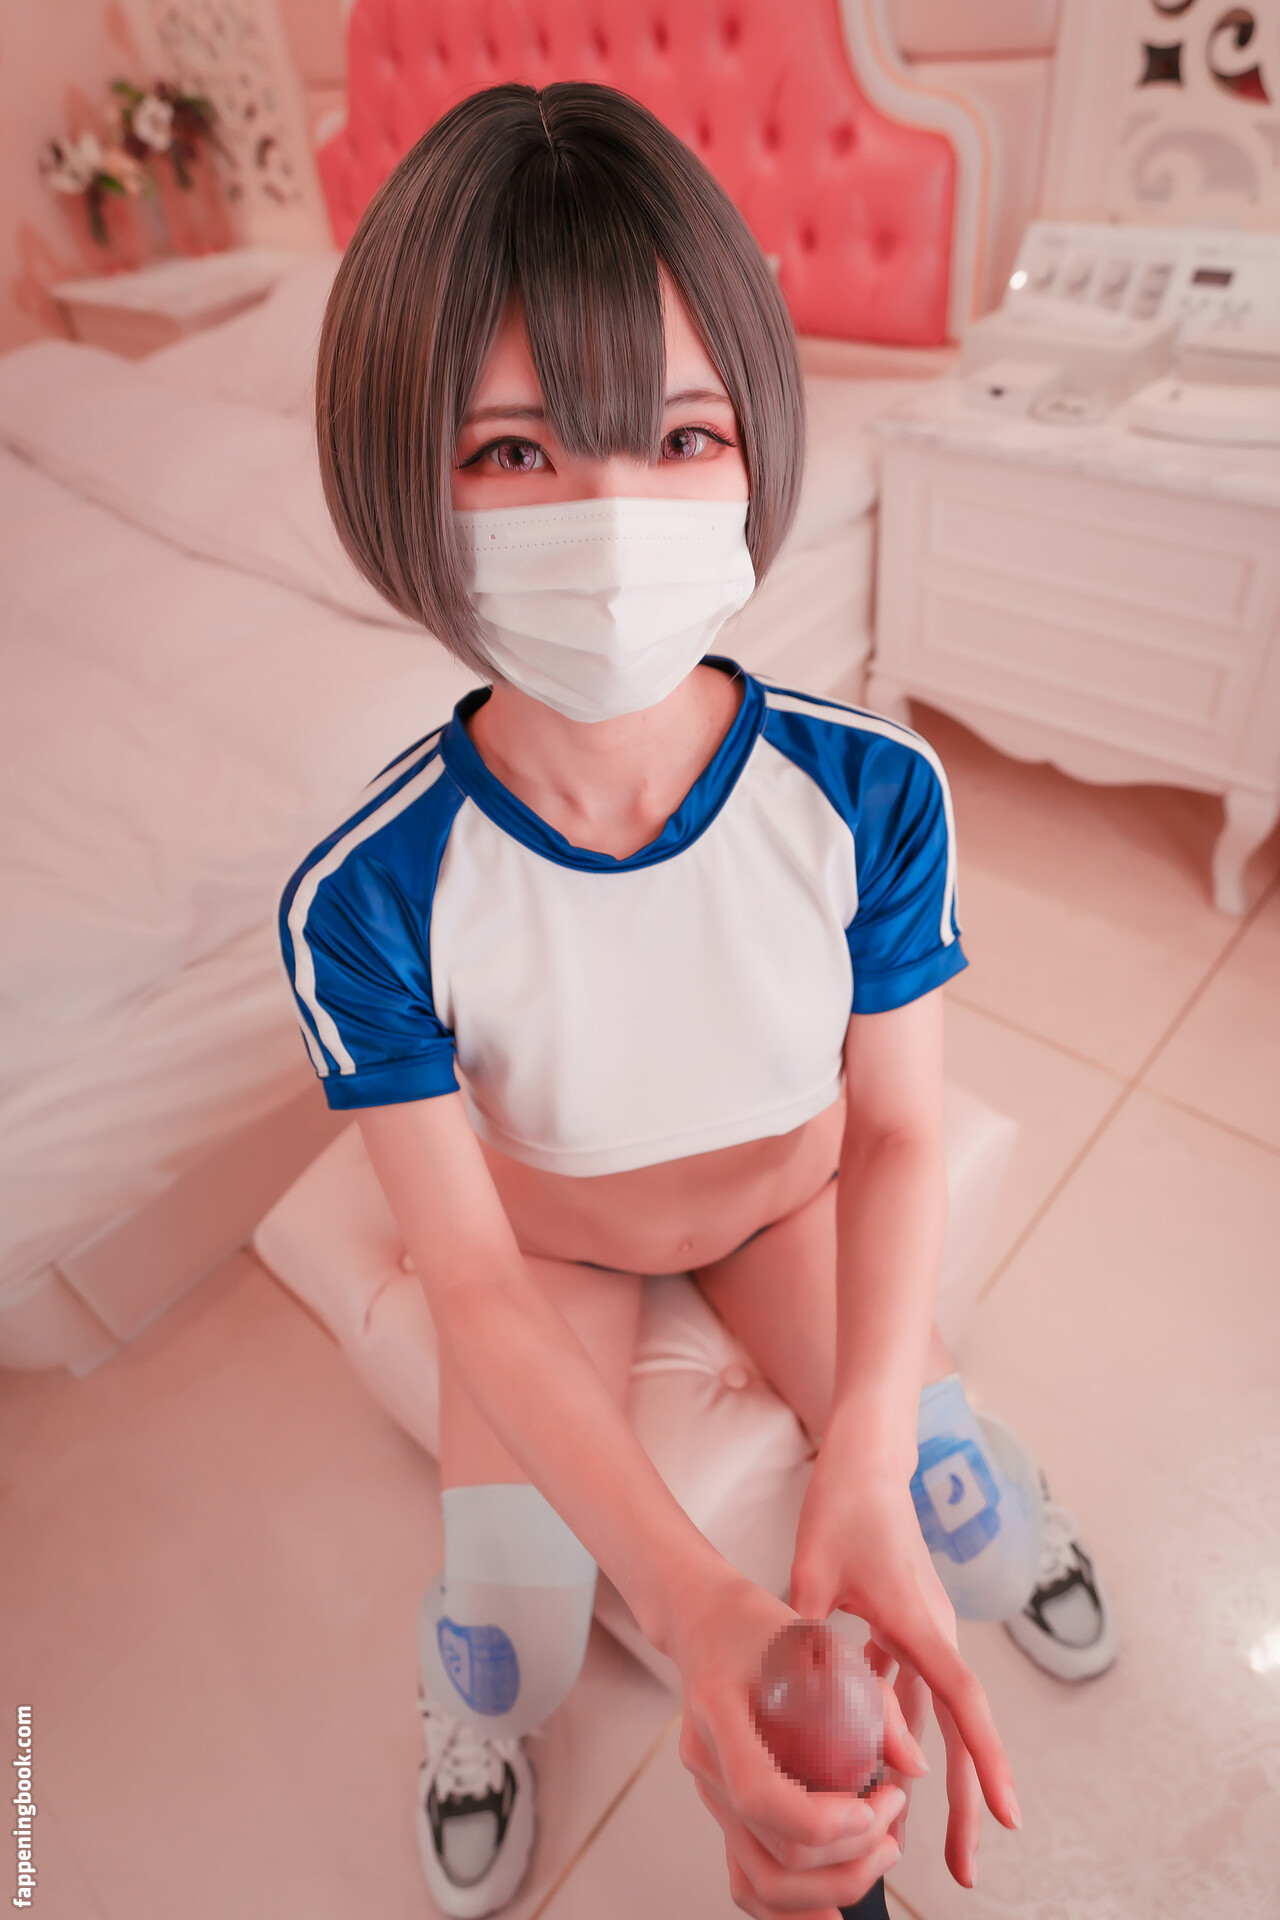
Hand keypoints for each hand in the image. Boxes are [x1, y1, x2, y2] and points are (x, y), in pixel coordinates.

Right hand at [671, 1572, 928, 1917]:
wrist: (705, 1622)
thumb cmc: (764, 1626)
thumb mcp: (821, 1640)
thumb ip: (872, 1699)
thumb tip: (913, 1767)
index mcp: (719, 1710)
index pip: (760, 1793)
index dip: (822, 1820)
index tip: (876, 1806)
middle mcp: (706, 1762)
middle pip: (770, 1852)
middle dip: (846, 1859)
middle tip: (894, 1828)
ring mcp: (710, 1792)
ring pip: (759, 1880)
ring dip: (828, 1889)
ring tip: (880, 1856)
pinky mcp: (723, 1808)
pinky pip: (746, 1877)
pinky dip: (790, 1907)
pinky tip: (833, 1909)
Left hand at [789, 1453, 1020, 1888]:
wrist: (865, 1462)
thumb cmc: (841, 1509)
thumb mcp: (811, 1571)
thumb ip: (813, 1636)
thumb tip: (805, 1699)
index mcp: (918, 1623)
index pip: (963, 1704)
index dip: (985, 1764)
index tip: (1008, 1819)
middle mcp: (934, 1633)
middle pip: (959, 1729)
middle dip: (964, 1802)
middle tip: (964, 1872)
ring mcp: (926, 1631)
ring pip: (935, 1718)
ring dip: (930, 1776)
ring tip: (914, 1841)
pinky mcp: (910, 1627)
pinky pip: (912, 1692)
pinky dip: (902, 1732)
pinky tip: (880, 1767)